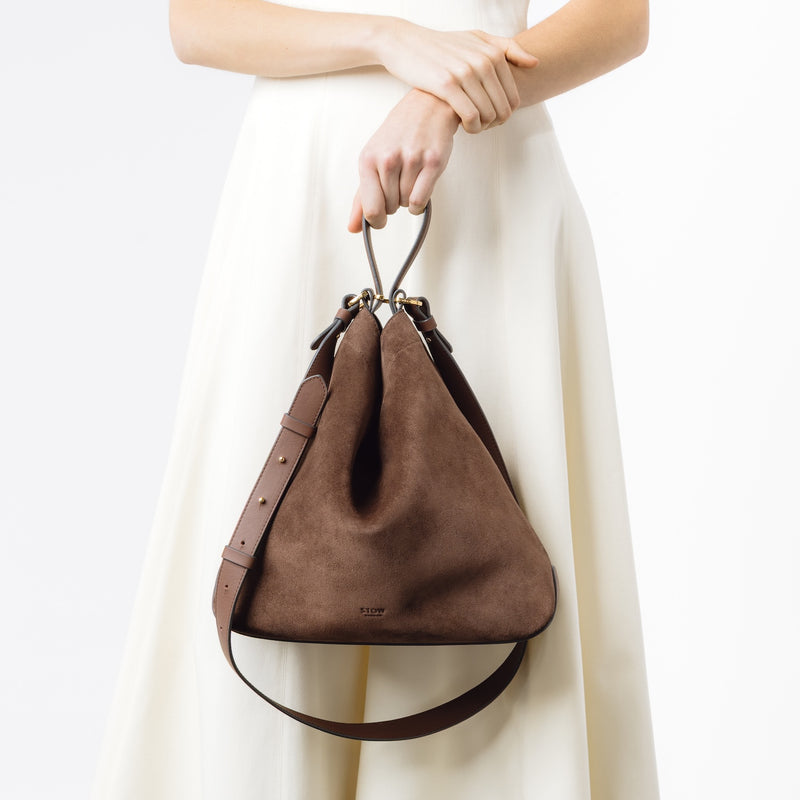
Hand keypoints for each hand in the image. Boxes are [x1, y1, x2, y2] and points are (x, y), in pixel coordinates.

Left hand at [347, 89, 459, 231]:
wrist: (426, 107)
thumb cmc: (397, 137)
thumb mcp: (372, 161)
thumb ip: (361, 198)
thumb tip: (353, 229)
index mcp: (368, 159)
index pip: (370, 208)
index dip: (376, 220)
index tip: (381, 218)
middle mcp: (388, 159)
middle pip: (389, 208)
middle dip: (394, 203)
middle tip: (398, 184)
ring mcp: (411, 160)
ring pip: (406, 204)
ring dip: (408, 199)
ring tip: (410, 178)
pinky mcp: (433, 162)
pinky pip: (421, 200)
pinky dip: (420, 203)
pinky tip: (420, 188)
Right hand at [376, 21, 537, 133]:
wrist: (406, 43)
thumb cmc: (443, 46)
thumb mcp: (476, 39)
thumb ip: (506, 49)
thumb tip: (535, 63)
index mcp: (494, 53)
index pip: (513, 98)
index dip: (503, 115)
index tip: (488, 116)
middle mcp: (483, 61)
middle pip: (503, 110)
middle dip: (494, 124)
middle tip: (479, 125)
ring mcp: (465, 72)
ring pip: (488, 116)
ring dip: (481, 128)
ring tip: (470, 125)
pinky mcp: (447, 85)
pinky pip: (471, 117)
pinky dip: (471, 128)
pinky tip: (462, 125)